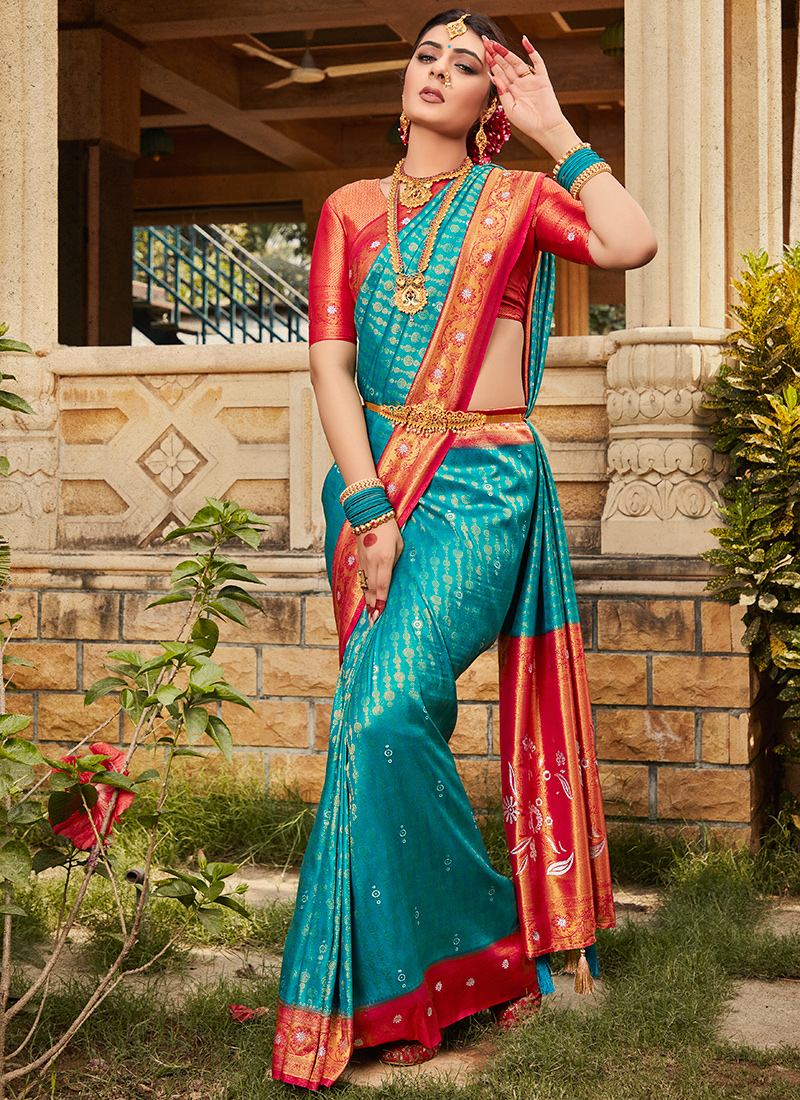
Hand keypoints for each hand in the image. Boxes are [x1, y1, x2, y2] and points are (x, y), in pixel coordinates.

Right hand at [358, 518, 403, 626]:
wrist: (369, 515)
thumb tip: (392, 575)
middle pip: (372, 589)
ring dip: (368, 601)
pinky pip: (361, 579)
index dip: (382, 601)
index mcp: (384, 559)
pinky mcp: (359, 560)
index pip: (383, 585)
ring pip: (365, 586)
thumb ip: (395, 562)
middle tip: (374, 622)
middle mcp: (372, 563)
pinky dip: (364, 590)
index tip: (381, 613)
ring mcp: (363, 562)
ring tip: (369, 615)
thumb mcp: (399, 545)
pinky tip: (366, 599)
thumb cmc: (389, 529)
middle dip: (373, 607)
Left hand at [482, 36, 576, 158]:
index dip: (491, 63)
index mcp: (510, 92)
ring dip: (507, 52)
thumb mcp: (510, 110)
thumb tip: (494, 76)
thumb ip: (502, 94)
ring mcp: (530, 80)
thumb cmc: (528, 124)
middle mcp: (519, 84)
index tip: (482, 52)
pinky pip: (537, 62)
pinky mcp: (542, 79)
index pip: (498, 74)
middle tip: (485, 41)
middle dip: (495, 54)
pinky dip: (531, 51)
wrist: (546, 129)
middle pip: (505, 65)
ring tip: (497, 43)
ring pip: (517, 62)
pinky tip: (524, 41)